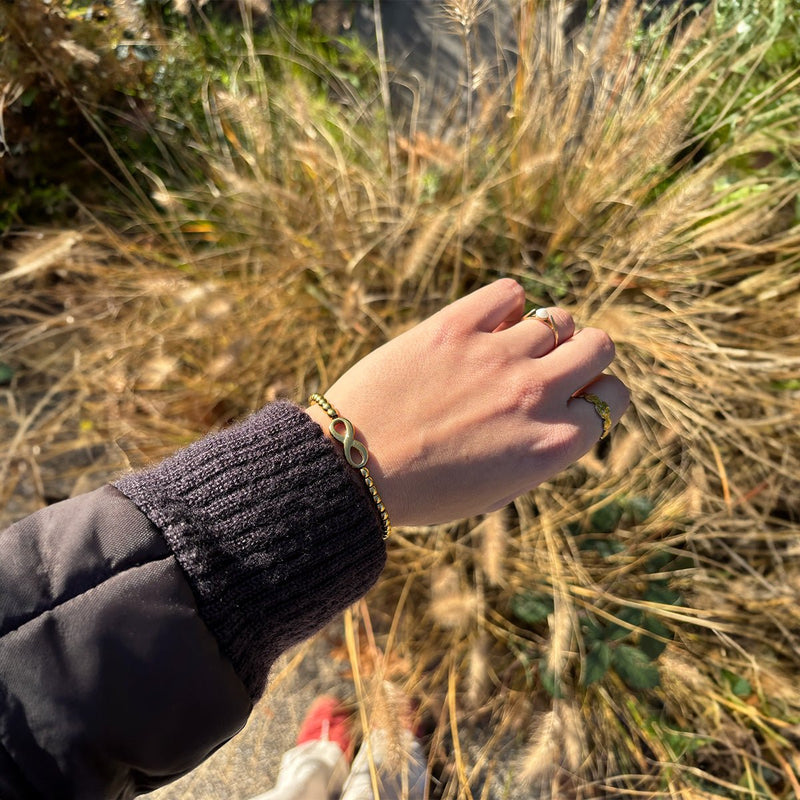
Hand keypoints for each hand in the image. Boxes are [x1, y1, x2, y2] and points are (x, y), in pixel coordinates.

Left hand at [307, 279, 629, 525]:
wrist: (351, 468)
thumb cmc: (422, 490)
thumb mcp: (498, 489)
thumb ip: (540, 447)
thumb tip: (561, 410)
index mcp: (553, 444)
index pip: (613, 399)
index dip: (598, 395)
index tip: (575, 395)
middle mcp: (535, 395)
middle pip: (599, 346)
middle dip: (582, 355)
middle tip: (548, 366)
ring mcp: (497, 356)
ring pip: (558, 317)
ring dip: (540, 332)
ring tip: (505, 349)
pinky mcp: (455, 326)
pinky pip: (509, 292)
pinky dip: (504, 305)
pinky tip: (481, 326)